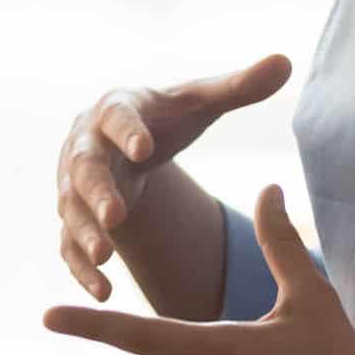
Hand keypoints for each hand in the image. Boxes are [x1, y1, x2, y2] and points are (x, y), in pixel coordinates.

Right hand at [58, 55, 291, 299]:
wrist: (124, 143)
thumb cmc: (165, 119)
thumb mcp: (199, 102)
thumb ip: (239, 86)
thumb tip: (286, 61)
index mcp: (116, 109)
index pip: (119, 117)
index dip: (129, 131)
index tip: (145, 147)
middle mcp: (86, 146)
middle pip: (85, 169)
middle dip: (98, 192)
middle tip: (116, 217)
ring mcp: (73, 186)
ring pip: (72, 211)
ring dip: (85, 234)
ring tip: (105, 258)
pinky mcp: (73, 219)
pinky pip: (68, 246)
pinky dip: (81, 269)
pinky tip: (103, 292)